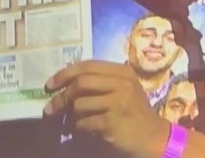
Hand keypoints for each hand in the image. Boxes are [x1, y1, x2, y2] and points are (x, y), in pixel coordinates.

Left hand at [44, 61, 169, 157]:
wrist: (153, 137)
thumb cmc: (133, 112)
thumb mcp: (123, 89)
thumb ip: (100, 82)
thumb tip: (65, 83)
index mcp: (122, 72)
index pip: (88, 65)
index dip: (65, 73)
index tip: (50, 84)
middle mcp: (122, 84)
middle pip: (81, 82)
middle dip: (62, 95)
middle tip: (51, 107)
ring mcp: (118, 103)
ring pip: (80, 104)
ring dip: (70, 116)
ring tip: (71, 122)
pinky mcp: (113, 123)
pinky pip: (84, 123)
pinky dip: (78, 128)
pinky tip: (81, 131)